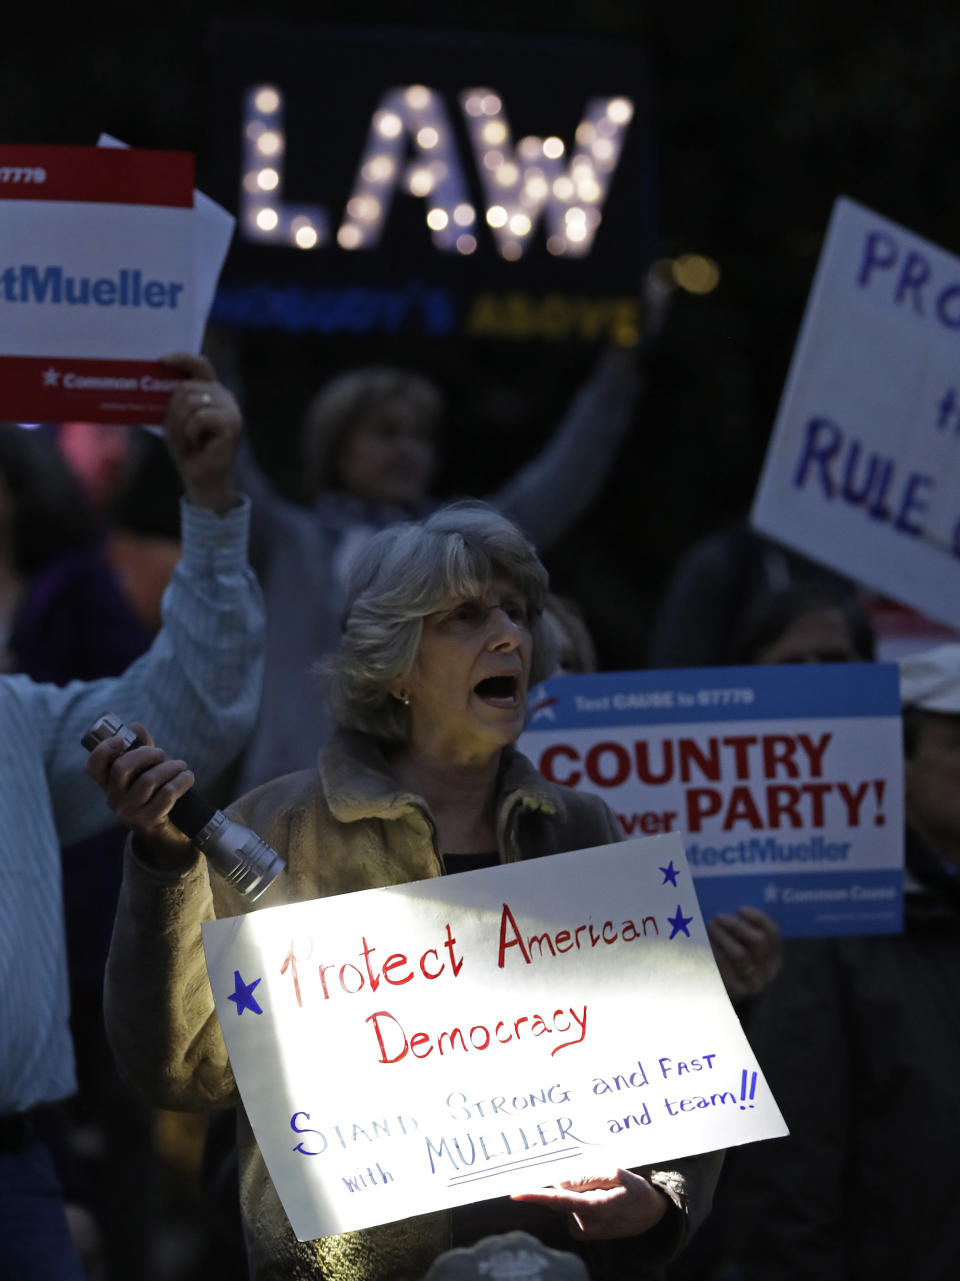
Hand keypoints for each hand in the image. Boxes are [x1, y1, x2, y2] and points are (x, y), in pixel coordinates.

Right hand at [85, 721, 195, 869]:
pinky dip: (181, 781)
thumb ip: (140, 750)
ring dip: (170, 767)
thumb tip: (135, 727)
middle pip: (122, 767)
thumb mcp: (146, 772)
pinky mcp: (147, 822)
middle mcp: (113, 799)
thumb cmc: (156, 796)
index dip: (104, 750)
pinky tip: (188, 778)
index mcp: (109, 785)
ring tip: (181, 766)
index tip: (121, 739)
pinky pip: (166, 795)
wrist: (167, 836)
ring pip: (148, 780)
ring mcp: (128, 813)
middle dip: (147, 754)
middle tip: (162, 754)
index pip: (93, 766)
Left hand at [159, 353, 241, 514]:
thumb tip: (156, 381)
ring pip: (190, 401)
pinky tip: (199, 445)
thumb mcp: (175, 421)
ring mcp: (231, 409)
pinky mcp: (232, 424)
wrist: (203, 480)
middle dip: (173, 411)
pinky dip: (191, 433)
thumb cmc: (189, 451)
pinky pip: (199, 417)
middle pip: (186, 387)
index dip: (181, 358)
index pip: (199, 365)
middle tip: (178, 434)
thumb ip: (174, 400)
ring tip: (189, 441)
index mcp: (212, 392)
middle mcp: (225, 396)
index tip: (160, 361)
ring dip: (181, 425)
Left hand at [510, 1167, 669, 1240]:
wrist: (650, 1215)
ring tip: (602, 1190)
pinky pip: (569, 1207)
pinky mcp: (582, 1231)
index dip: (536, 1196)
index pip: (560, 1200)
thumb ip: (588, 1176)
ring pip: (564, 1200)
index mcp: (596, 1209)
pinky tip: (597, 1197)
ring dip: (575, 1190)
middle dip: (566, 1181)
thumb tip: (561, 1180)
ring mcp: (584, 1230)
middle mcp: (586, 1224)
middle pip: (561, 1195)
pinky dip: (576, 1198)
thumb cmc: (635, 1191)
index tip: (516, 1193)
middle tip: (592, 1177)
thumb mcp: (617, 1174)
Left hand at [707, 905, 781, 1002]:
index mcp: (774, 957)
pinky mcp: (737, 992)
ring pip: (741, 954)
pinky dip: (714, 951)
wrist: (722, 993)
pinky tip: (703, 943)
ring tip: (709, 927)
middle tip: (718, 917)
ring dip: (723, 936)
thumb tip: (731, 911)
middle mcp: (768, 971)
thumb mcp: (741, 945)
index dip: (759, 919)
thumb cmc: (730, 960)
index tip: (740, 909)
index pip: (773, 934)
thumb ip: (741, 929)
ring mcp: (754, 984)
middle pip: (758, 941)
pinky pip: (725, 967)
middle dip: (737, 925)